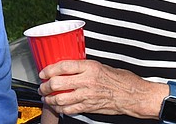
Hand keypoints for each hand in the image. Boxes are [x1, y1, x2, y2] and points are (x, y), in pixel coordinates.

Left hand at [38, 59, 162, 118]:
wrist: (133, 95)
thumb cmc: (121, 80)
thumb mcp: (102, 65)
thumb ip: (85, 67)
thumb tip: (69, 67)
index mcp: (90, 67)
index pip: (63, 66)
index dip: (49, 69)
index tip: (43, 72)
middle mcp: (87, 81)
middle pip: (58, 83)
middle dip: (46, 86)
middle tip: (42, 86)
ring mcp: (88, 95)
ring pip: (61, 98)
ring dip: (50, 99)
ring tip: (46, 97)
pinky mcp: (90, 107)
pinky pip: (71, 109)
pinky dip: (61, 109)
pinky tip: (58, 107)